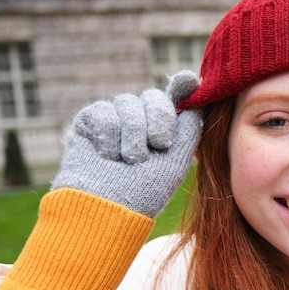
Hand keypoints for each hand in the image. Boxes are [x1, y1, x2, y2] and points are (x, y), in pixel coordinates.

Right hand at [51, 70, 202, 217]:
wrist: (108, 208)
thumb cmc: (146, 191)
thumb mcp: (176, 160)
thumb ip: (189, 127)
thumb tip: (200, 92)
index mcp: (164, 130)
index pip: (175, 99)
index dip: (182, 86)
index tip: (189, 80)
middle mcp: (140, 121)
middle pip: (153, 96)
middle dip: (159, 118)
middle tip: (158, 144)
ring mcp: (114, 120)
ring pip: (127, 102)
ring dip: (133, 132)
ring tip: (130, 159)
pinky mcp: (88, 122)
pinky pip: (102, 111)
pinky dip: (108, 134)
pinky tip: (108, 155)